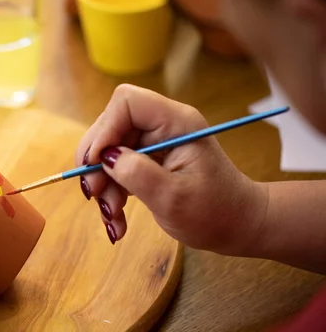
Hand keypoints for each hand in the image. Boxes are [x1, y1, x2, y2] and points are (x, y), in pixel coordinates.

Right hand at [76, 85, 266, 254]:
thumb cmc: (215, 212)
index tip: (95, 163)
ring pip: (109, 153)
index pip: (126, 103)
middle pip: (111, 128)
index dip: (105, 129)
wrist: (237, 228)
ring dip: (103, 187)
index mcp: (176, 122)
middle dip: (97, 163)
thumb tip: (104, 158)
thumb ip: (136, 174)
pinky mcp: (148, 163)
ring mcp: (154, 144)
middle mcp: (162, 127)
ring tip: (113, 218)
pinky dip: (111, 195)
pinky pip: (117, 171)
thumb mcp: (172, 198)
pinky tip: (117, 221)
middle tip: (94, 195)